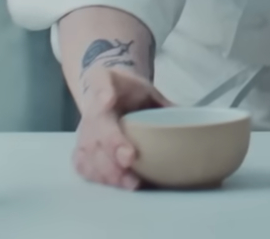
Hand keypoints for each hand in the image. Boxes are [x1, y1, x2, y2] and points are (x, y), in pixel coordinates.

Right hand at [72, 65, 171, 189]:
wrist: (105, 93)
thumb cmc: (129, 92)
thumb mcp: (145, 88)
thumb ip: (162, 103)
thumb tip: (188, 120)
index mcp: (104, 83)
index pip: (101, 84)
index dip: (103, 93)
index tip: (108, 100)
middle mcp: (90, 107)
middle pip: (96, 125)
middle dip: (112, 144)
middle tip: (129, 160)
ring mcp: (83, 129)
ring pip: (88, 150)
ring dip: (107, 168)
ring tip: (129, 183)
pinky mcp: (81, 148)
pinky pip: (83, 164)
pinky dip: (98, 177)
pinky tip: (115, 185)